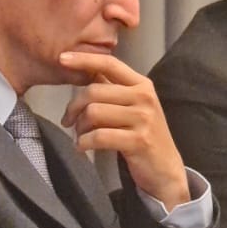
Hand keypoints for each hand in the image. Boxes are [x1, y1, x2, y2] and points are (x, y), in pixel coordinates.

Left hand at [58, 51, 189, 208]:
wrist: (165, 168)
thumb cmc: (143, 135)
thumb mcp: (133, 106)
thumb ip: (113, 88)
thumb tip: (86, 69)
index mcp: (142, 85)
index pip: (110, 63)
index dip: (83, 59)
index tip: (61, 59)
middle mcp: (145, 98)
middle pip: (94, 91)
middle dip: (74, 107)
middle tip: (69, 121)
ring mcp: (143, 119)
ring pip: (93, 113)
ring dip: (79, 127)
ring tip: (81, 136)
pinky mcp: (138, 141)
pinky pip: (98, 136)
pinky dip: (83, 143)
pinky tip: (83, 147)